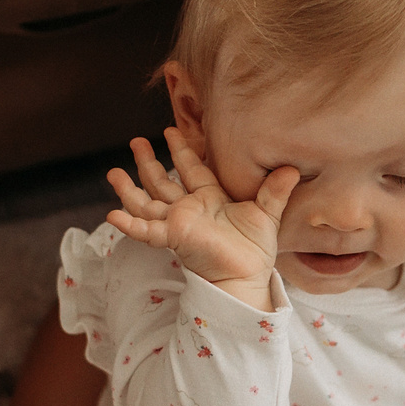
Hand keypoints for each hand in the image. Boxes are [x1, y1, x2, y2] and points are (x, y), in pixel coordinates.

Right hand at [105, 129, 299, 302]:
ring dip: (129, 189)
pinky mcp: (174, 238)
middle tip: (135, 141)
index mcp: (210, 198)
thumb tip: (293, 168)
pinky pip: (147, 231)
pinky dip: (130, 225)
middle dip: (147, 162)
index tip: (171, 130)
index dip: (181, 150)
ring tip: (111, 172)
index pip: (191, 168)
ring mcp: (178, 223)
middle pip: (162, 182)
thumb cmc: (256, 249)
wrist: (249, 275)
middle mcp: (189, 209)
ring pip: (147, 202)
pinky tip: (112, 215)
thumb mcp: (267, 214)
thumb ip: (275, 191)